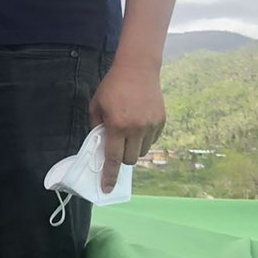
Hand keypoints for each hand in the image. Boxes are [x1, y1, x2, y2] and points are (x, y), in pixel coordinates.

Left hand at [89, 60, 165, 190]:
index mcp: (117, 125)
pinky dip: (144, 139)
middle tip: (116, 146)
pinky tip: (138, 125)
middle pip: (129, 159)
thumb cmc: (112, 86)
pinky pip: (152, 140)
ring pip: (142, 152)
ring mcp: (151, 125)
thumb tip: (99, 147)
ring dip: (133, 149)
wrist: (137, 68)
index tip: (107, 188)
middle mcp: (136, 128)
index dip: (109, 176)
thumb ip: (96, 128)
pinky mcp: (161, 121)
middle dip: (121, 158)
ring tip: (127, 133)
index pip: (112, 158)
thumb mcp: (96, 106)